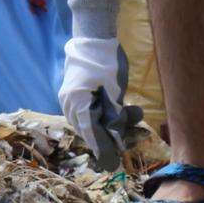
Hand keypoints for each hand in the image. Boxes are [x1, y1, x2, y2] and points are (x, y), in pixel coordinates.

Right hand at [58, 0, 131, 164]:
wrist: (94, 35)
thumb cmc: (106, 62)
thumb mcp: (115, 91)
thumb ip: (114, 116)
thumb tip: (116, 140)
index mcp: (77, 105)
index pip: (92, 135)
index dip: (104, 150)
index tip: (113, 166)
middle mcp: (69, 104)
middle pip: (89, 129)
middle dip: (112, 133)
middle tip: (132, 131)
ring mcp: (70, 98)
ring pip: (90, 120)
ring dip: (111, 121)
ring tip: (134, 112)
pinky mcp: (76, 92)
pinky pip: (89, 110)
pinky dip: (104, 113)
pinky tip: (120, 107)